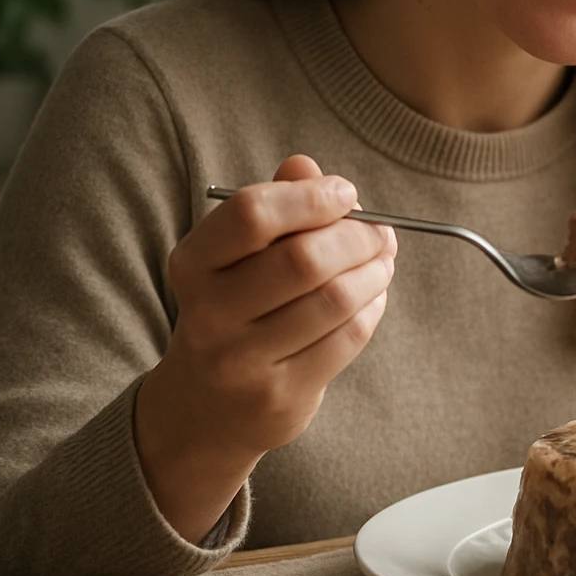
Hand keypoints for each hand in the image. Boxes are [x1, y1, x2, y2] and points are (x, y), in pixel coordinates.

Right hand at [134, 155, 397, 541]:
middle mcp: (208, 313)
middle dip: (358, 237)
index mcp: (193, 264)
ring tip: (383, 261)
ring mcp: (242, 361)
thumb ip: (273, 207)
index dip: (311, 197)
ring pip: (335, 299)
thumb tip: (306, 165)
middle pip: (304, 259)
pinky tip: (374, 296)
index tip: (346, 193)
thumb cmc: (234, 311)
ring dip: (375, 272)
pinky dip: (373, 308)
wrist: (204, 410)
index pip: (252, 214)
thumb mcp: (236, 258)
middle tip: (381, 232)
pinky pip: (347, 337)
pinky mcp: (280, 395)